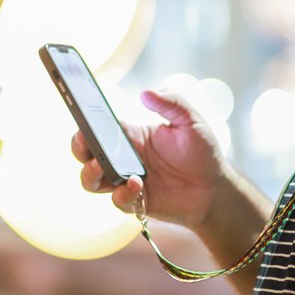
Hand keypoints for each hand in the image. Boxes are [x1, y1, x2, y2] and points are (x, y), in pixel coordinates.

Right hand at [72, 88, 231, 229]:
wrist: (216, 188)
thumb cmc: (202, 152)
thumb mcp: (191, 121)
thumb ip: (172, 103)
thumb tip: (145, 92)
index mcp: (130, 135)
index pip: (98, 127)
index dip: (84, 121)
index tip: (80, 113)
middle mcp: (123, 158)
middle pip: (85, 154)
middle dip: (78, 147)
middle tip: (83, 141)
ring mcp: (126, 181)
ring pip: (91, 180)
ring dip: (90, 173)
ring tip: (101, 166)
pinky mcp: (136, 202)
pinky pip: (118, 201)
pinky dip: (122, 194)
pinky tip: (137, 184)